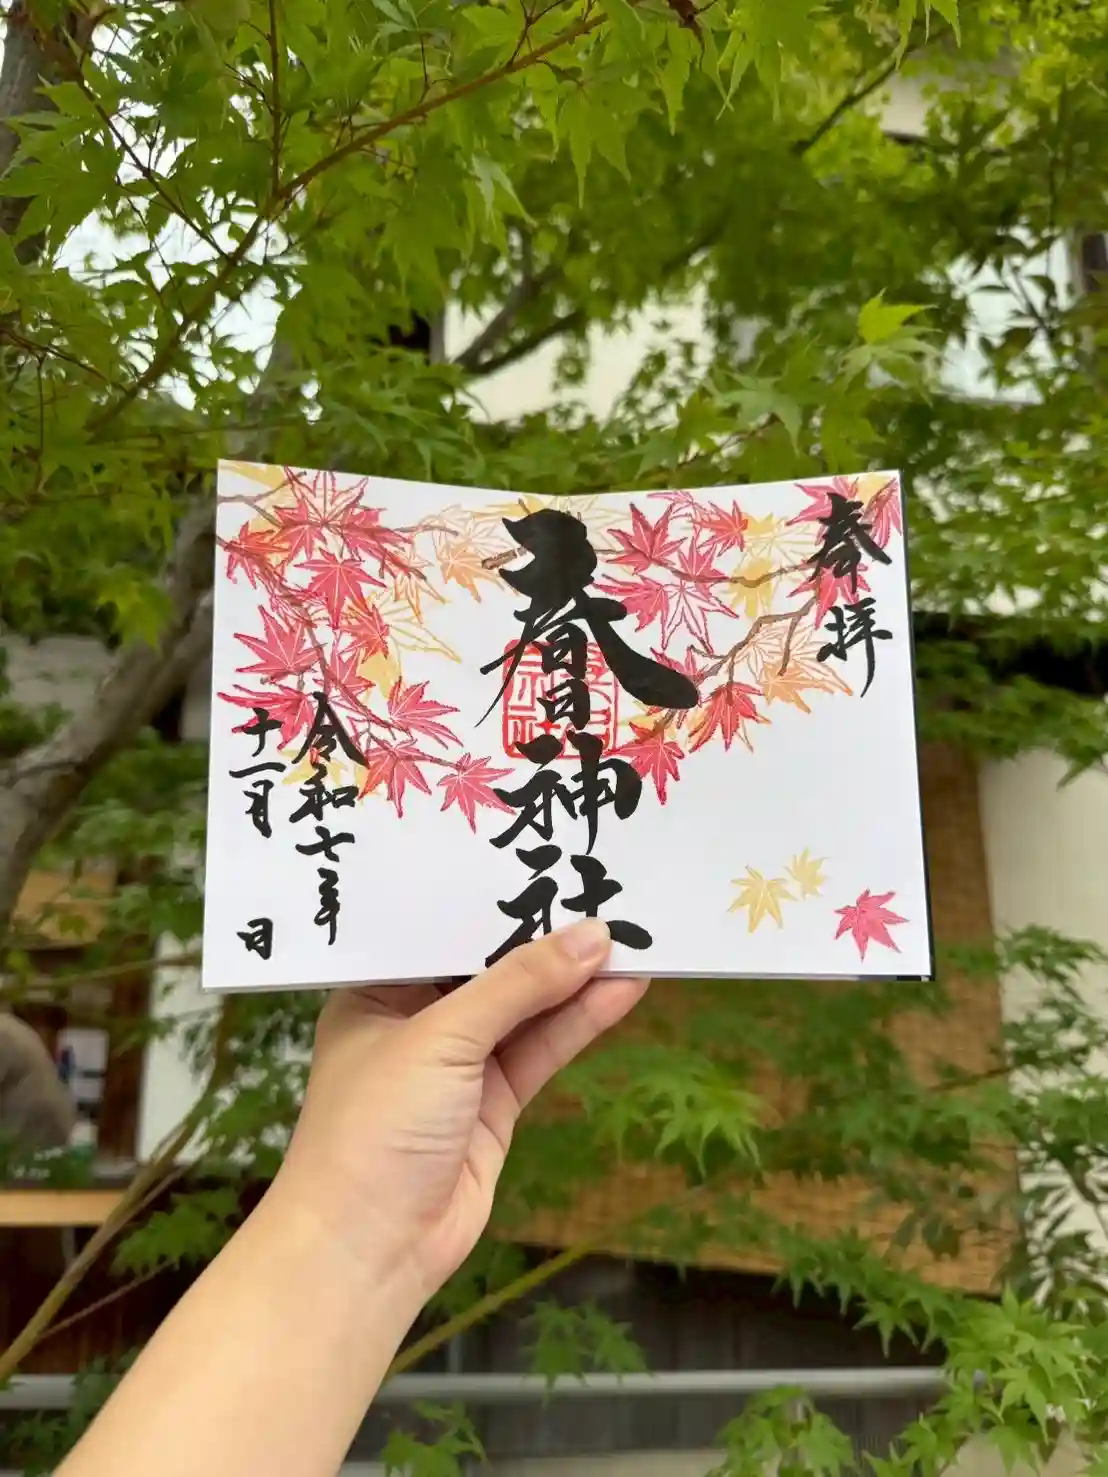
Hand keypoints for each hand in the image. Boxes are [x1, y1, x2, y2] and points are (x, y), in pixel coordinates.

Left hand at [275, 920, 646, 1305]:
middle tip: (604, 886)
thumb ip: (519, 984)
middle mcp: (416, 1018)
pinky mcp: (494, 1104)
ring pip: (525, 1009)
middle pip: (489, 966)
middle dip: (543, 935)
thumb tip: (594, 934)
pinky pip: (542, 1050)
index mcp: (378, 988)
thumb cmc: (375, 1125)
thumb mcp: (442, 1037)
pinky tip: (624, 989)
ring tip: (634, 933)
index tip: (548, 858)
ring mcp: (458, 1064)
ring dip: (575, 978)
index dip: (495, 897)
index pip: (442, 929)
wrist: (366, 1250)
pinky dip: (580, 1021)